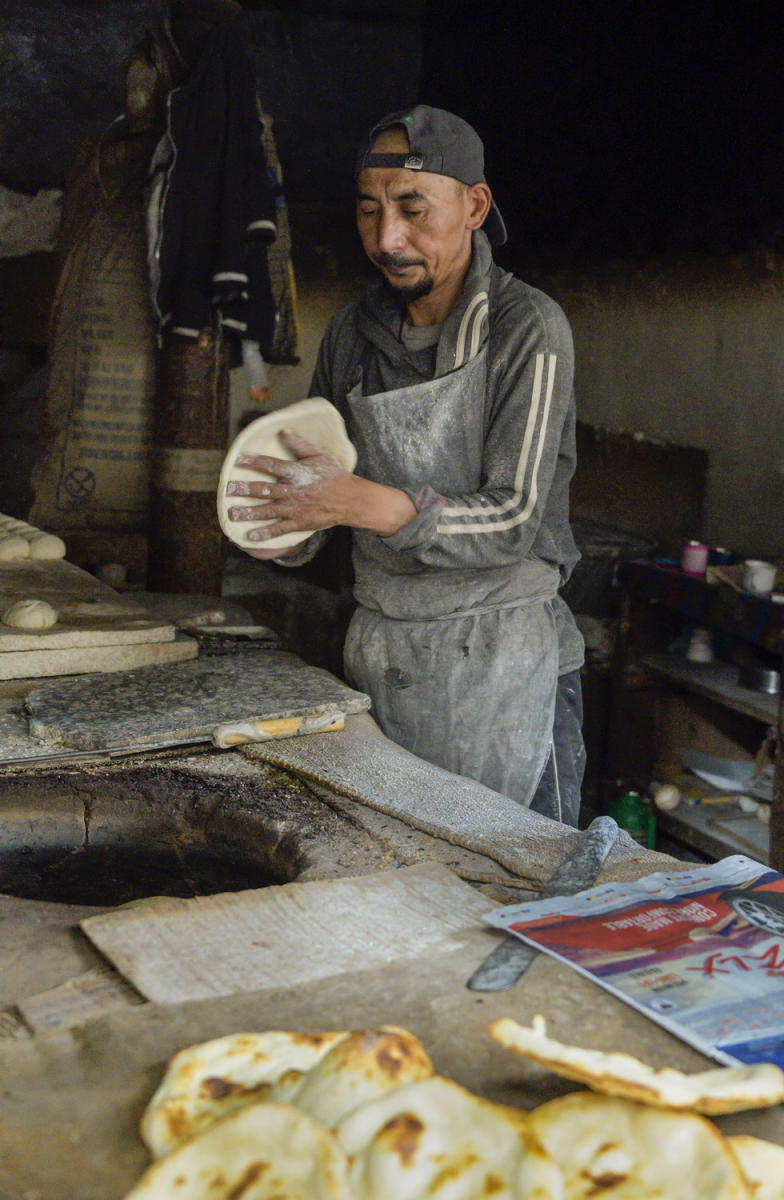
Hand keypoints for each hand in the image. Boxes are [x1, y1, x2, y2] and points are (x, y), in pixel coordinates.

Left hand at [226, 430, 356, 544]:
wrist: (350, 500)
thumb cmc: (335, 476)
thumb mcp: (319, 455)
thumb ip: (300, 444)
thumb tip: (283, 431)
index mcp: (296, 473)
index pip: (270, 465)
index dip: (252, 461)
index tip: (237, 460)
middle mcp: (292, 491)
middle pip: (263, 489)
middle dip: (244, 489)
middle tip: (228, 489)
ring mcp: (295, 508)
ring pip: (267, 510)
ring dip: (249, 512)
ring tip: (232, 513)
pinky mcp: (299, 523)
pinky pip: (279, 529)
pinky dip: (265, 533)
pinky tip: (251, 535)